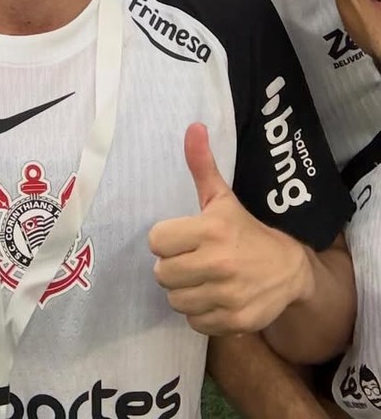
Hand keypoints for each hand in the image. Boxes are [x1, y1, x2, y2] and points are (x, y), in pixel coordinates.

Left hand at [150, 125, 312, 335]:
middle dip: (172, 267)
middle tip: (189, 260)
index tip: (180, 238)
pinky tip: (212, 297)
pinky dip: (199, 313)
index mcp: (211, 230)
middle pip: (162, 274)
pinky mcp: (235, 321)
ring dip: (183, 291)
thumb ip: (202, 166)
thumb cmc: (246, 231)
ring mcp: (228, 295)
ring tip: (199, 279)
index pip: (157, 241)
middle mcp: (219, 263)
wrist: (290, 269)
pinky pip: (194, 321)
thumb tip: (193, 127)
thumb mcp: (222, 198)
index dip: (166, 240)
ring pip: (175, 300)